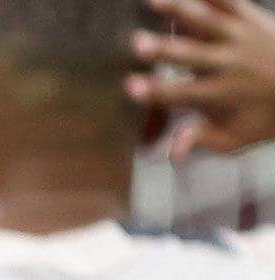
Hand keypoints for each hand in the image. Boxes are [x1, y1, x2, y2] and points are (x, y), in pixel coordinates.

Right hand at [138, 0, 274, 152]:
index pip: (181, 94)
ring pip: (206, 22)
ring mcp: (241, 37)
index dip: (154, 91)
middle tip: (136, 43)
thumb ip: (201, 140)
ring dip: (178, 10)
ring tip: (153, 0)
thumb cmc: (265, 117)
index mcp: (220, 95)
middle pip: (189, 56)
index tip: (130, 87)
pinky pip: (230, 2)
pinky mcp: (251, 19)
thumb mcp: (234, 139)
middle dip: (162, 49)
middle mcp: (229, 64)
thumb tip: (170, 152)